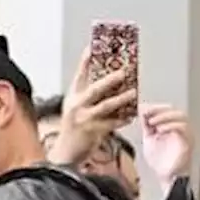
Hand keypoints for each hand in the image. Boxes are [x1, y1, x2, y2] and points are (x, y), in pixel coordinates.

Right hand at [51, 49, 138, 164]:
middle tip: (124, 71)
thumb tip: (111, 80)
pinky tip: (131, 116)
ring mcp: (84, 119)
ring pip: (106, 106)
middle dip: (110, 79)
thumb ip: (88, 95)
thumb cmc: (74, 129)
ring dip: (121, 98)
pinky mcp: (92, 131)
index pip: (79, 75)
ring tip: (133, 92)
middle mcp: (76, 106)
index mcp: (72, 97)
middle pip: (94, 89)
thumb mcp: (75, 108)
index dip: (86, 60)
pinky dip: (123, 119)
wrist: (66, 153)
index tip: (93, 47)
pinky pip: (112, 123)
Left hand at [140, 104, 193, 187]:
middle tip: (148, 114)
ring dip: (165, 116)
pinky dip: (171, 125)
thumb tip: (142, 112)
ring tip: (152, 123)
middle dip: (161, 110)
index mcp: (172, 127)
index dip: (157, 107)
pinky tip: (160, 130)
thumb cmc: (160, 160)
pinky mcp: (188, 141)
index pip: (168, 110)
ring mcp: (186, 134)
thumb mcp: (149, 139)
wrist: (166, 176)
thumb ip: (147, 126)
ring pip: (182, 116)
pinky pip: (184, 128)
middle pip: (176, 110)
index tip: (144, 109)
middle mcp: (181, 128)